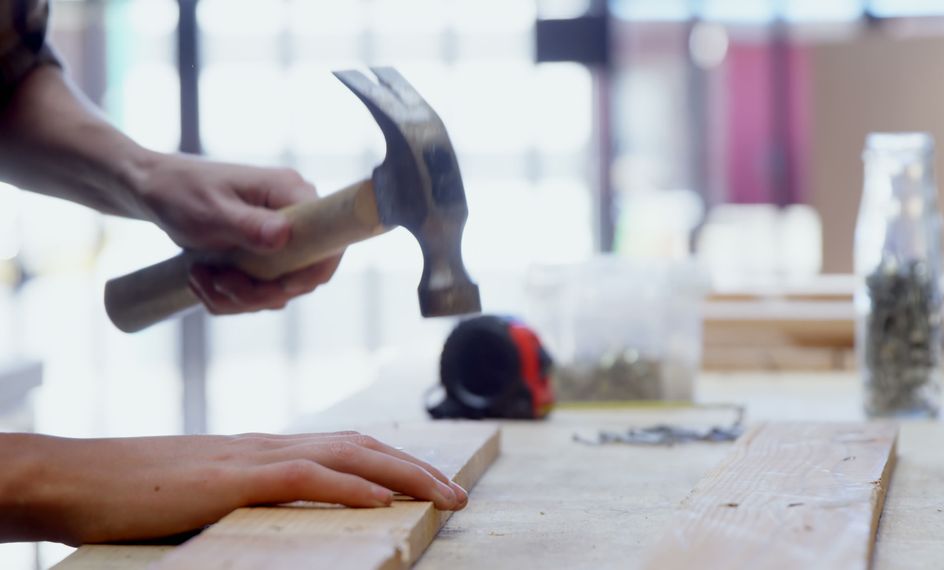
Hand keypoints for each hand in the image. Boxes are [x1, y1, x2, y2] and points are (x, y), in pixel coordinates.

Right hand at [0, 431, 467, 544]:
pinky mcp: (230, 480)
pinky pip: (304, 478)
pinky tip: (382, 501)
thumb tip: (297, 512)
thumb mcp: (212, 491)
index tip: (433, 481)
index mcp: (268, 448)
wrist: (80, 477)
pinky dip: (349, 487)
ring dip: (403, 474)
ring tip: (443, 494)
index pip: (349, 447)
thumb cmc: (139, 490)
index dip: (397, 461)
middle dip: (418, 467)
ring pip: (347, 456)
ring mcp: (252, 458)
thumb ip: (256, 495)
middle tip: (458, 492)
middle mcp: (271, 444)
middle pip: (363, 447)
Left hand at [135, 153, 341, 313]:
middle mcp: (294, 217)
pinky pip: (260, 291)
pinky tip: (201, 280)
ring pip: (279, 290)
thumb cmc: (179, 191)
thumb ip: (248, 225)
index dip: (313, 272)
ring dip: (237, 297)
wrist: (152, 190)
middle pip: (303, 275)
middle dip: (259, 292)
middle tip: (218, 281)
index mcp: (292, 193)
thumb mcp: (210, 210)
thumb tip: (284, 237)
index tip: (277, 285)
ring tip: (199, 276)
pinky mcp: (264, 255)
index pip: (330, 240)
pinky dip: (230, 297)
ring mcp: (280, 238)